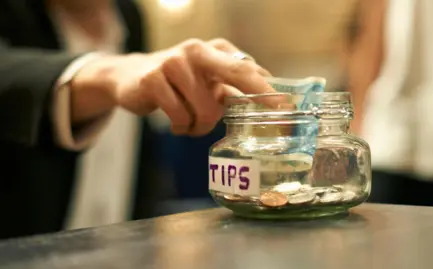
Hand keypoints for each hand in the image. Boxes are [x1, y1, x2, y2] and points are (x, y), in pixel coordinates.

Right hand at [71, 38, 274, 135]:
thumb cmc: (179, 82)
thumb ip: (235, 88)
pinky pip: (179, 116)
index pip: (248, 69)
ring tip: (190, 123)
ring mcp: (173, 62)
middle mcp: (197, 50)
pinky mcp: (153, 79)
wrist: (132, 76)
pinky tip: (176, 122)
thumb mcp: (208, 81)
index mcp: (215, 49)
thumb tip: (272, 101)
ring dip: (200, 126)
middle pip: (236, 73)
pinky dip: (181, 126)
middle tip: (277, 113)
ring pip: (205, 109)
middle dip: (259, 94)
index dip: (269, 89)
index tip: (287, 107)